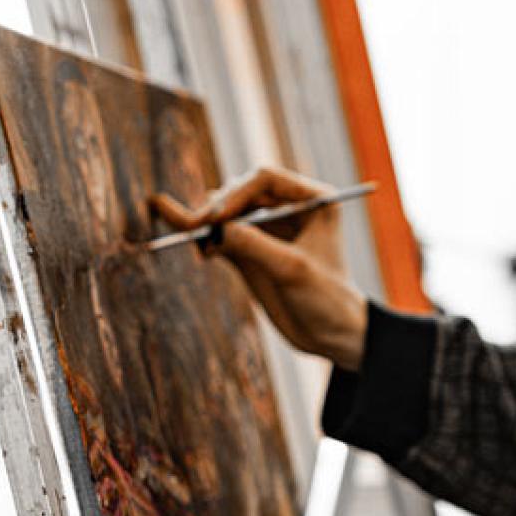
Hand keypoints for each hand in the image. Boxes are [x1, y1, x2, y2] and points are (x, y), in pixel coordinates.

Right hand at [150, 167, 368, 368]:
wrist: (333, 335)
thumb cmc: (327, 298)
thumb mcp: (292, 269)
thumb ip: (253, 245)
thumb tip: (211, 228)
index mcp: (314, 200)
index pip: (265, 179)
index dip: (235, 194)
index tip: (215, 218)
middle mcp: (290, 208)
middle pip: (240, 194)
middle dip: (215, 209)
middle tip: (192, 228)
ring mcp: (268, 230)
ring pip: (226, 214)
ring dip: (203, 222)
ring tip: (183, 230)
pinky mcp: (251, 251)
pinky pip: (220, 237)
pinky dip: (204, 239)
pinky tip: (191, 245)